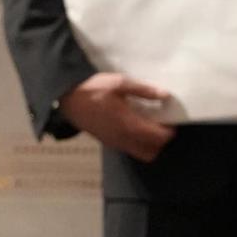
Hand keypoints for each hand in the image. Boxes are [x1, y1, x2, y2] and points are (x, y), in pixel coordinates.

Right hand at [59, 72, 176, 162]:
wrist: (66, 97)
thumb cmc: (93, 88)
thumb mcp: (119, 83)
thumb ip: (143, 91)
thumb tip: (165, 95)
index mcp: (130, 125)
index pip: (159, 138)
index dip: (169, 130)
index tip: (169, 118)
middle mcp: (124, 138)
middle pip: (153, 151)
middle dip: (161, 140)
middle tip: (160, 124)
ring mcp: (115, 142)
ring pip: (141, 153)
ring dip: (149, 144)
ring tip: (147, 126)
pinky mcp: (107, 142)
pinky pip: (129, 149)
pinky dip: (137, 143)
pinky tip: (133, 126)